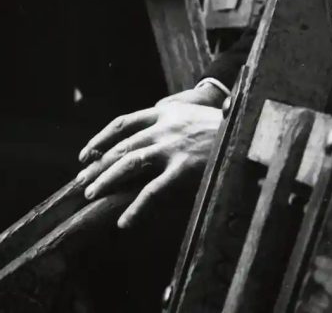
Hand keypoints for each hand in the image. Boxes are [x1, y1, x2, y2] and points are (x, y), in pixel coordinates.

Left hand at [76, 96, 223, 227]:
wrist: (249, 127)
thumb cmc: (222, 124)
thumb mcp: (193, 111)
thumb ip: (170, 115)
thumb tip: (151, 119)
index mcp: (166, 111)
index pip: (123, 123)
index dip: (100, 139)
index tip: (85, 155)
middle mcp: (166, 126)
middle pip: (122, 146)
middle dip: (98, 165)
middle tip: (82, 182)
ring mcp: (174, 147)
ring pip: (129, 163)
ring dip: (107, 180)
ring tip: (93, 195)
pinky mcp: (184, 168)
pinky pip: (153, 191)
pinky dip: (136, 208)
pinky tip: (124, 222)